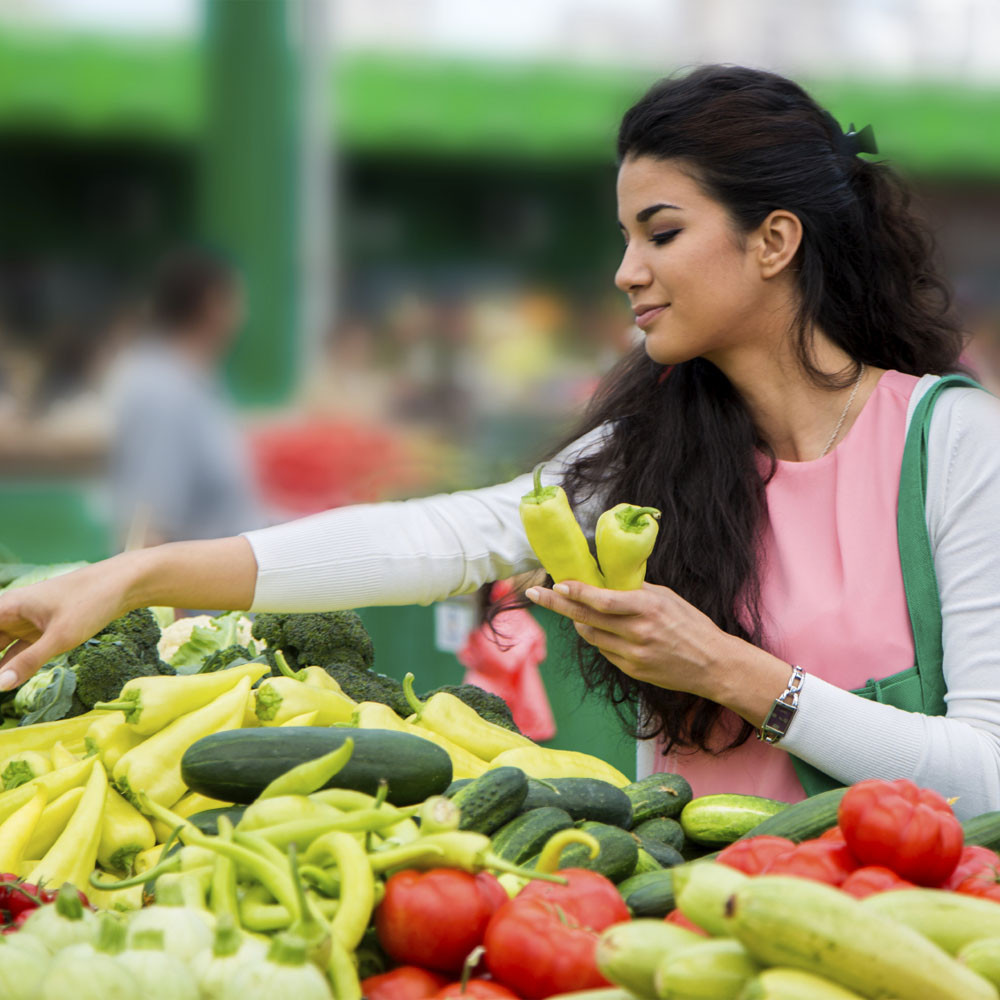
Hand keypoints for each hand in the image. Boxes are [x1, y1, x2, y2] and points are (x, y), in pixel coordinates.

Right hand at [0, 562, 131, 690]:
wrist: (126, 583)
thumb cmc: (92, 601)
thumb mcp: (60, 636)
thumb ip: (28, 662)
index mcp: (8, 606)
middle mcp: (12, 612)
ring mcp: (28, 621)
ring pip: (1, 648)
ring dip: (0, 667)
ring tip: (0, 686)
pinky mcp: (44, 629)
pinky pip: (19, 650)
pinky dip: (12, 665)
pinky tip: (7, 682)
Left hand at [525, 579, 740, 697]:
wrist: (712, 665)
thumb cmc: (690, 625)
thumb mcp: (666, 598)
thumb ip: (634, 590)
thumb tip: (604, 580)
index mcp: (647, 608)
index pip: (603, 600)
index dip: (577, 592)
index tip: (557, 584)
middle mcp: (637, 632)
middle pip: (586, 618)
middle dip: (557, 605)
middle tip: (535, 594)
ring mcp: (633, 654)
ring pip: (591, 636)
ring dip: (580, 622)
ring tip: (577, 610)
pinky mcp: (632, 670)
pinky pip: (604, 651)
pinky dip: (600, 638)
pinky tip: (609, 632)